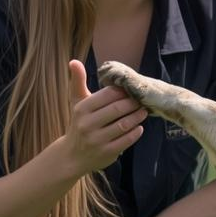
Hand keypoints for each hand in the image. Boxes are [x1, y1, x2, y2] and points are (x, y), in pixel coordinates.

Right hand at [63, 59, 146, 174]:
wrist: (71, 155)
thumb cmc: (79, 123)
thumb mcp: (76, 102)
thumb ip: (78, 81)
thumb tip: (74, 61)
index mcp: (82, 108)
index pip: (108, 95)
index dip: (123, 91)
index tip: (132, 90)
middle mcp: (87, 124)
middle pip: (118, 109)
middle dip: (133, 103)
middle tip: (143, 100)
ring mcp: (97, 140)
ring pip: (124, 125)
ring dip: (137, 117)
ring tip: (143, 111)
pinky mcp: (106, 152)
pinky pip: (126, 140)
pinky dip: (136, 132)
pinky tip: (140, 127)